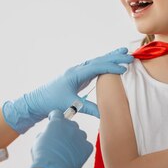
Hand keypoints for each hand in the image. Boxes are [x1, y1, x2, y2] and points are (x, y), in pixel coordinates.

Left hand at [2, 47, 132, 132]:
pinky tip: (109, 63)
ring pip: (96, 62)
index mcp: (75, 74)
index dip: (110, 67)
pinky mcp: (77, 77)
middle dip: (113, 57)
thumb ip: (88, 109)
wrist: (37, 101)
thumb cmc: (52, 102)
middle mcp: (76, 70)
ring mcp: (77, 72)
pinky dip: (103, 64)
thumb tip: (104, 115)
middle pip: (98, 60)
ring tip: (122, 52)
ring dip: (109, 57)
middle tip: (129, 55)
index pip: (96, 67)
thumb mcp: (71, 105)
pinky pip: (93, 67)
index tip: (123, 69)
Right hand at [27, 110, 93, 167]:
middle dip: (66, 130)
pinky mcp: (87, 147)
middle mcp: (70, 126)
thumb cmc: (43, 156)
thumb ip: (46, 133)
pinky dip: (82, 149)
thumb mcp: (38, 140)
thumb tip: (50, 135)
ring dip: (75, 139)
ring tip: (68, 150)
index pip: (58, 113)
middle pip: (71, 124)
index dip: (55, 118)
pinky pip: (86, 145)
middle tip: (61, 141)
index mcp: (57, 122)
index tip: (54, 122)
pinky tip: (74, 156)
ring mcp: (80, 136)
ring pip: (80, 134)